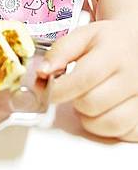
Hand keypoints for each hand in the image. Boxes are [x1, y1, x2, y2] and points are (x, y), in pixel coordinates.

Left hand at [37, 20, 137, 140]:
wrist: (136, 44)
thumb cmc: (109, 42)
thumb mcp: (82, 36)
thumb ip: (59, 52)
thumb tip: (42, 72)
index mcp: (114, 53)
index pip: (84, 79)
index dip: (59, 89)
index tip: (47, 90)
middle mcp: (133, 77)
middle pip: (92, 104)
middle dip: (74, 100)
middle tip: (73, 91)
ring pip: (108, 124)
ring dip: (89, 118)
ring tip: (87, 101)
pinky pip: (122, 133)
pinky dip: (106, 128)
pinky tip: (103, 111)